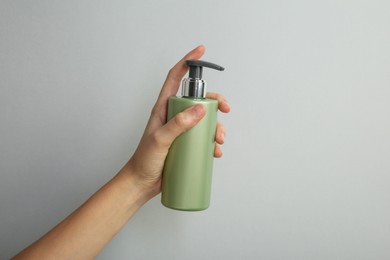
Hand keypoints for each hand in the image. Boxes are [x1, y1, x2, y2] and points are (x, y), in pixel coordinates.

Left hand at [123, 45, 229, 196]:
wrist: (141, 183)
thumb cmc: (144, 160)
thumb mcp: (160, 139)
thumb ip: (179, 123)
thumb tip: (200, 108)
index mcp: (163, 108)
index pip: (175, 78)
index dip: (187, 62)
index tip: (200, 51)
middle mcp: (174, 115)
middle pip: (198, 99)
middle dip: (215, 102)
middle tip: (225, 110)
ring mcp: (181, 130)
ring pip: (204, 120)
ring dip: (216, 126)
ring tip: (218, 140)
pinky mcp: (186, 144)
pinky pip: (203, 138)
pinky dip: (212, 143)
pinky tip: (215, 152)